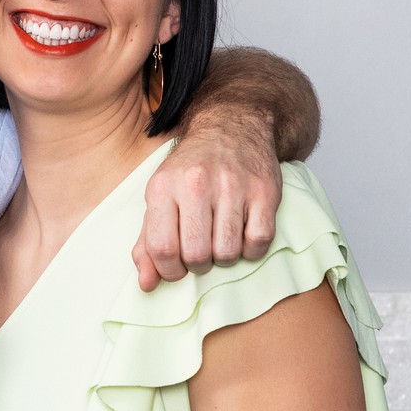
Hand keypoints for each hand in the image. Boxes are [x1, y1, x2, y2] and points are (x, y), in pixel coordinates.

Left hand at [132, 111, 282, 289]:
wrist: (232, 126)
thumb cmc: (191, 170)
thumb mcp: (160, 197)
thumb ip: (147, 241)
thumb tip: (146, 284)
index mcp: (163, 187)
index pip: (161, 248)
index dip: (169, 271)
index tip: (176, 268)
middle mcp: (196, 184)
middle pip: (196, 255)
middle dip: (198, 266)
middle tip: (201, 254)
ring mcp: (233, 186)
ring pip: (228, 253)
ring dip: (224, 258)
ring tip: (220, 242)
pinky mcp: (264, 191)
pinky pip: (259, 241)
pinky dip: (251, 250)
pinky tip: (243, 236)